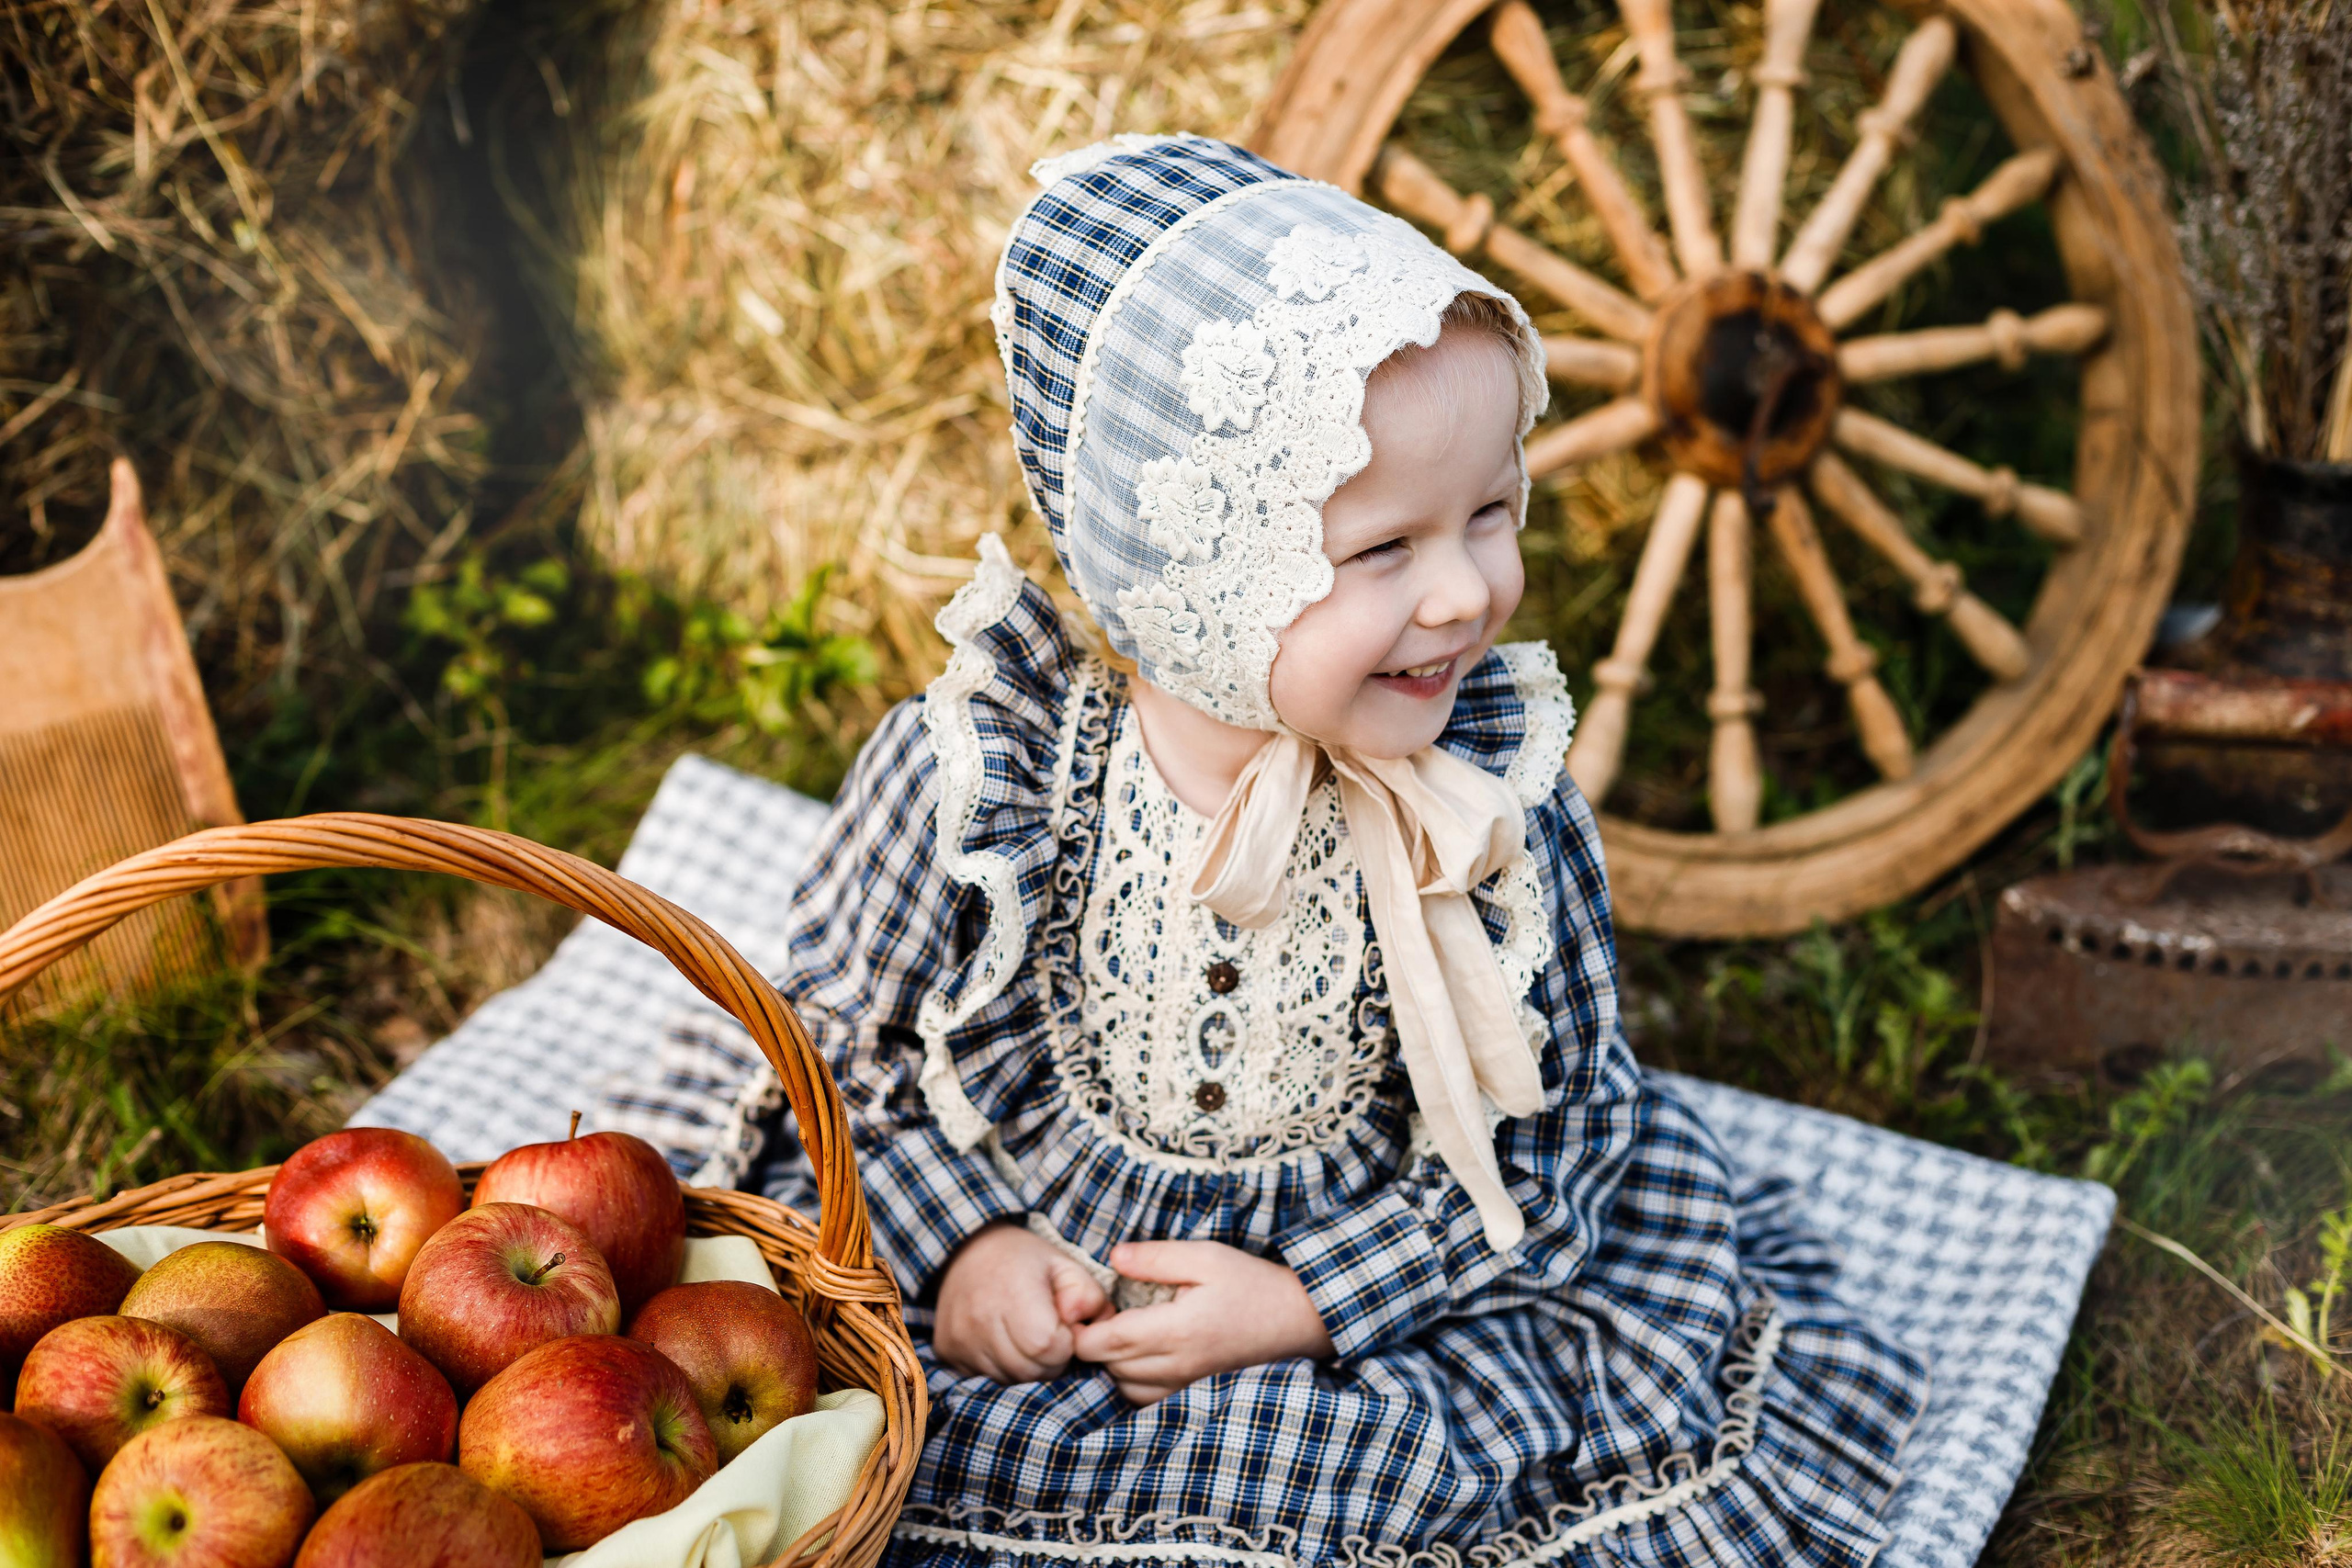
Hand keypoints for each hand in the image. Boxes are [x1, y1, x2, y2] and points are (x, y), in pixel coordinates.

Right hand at [933, 1221, 1111, 1384]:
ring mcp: (961, 1340)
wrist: (967, 1251)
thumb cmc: (1025, 1260)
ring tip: (1025, 1336)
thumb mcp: (1065, 1265)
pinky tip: (1004, 1342)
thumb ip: (1088, 1295)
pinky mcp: (948, 1352)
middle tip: (1047, 1333)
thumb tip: (1083, 1327)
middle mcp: (981, 1320)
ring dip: (1026, 1367)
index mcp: (1014, 1295)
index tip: (1063, 1326)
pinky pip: (986, 1378)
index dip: (1065, 1344)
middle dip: (1049, 1360)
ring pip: (1009, 1379)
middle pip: (1031, 1370)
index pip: (1048, 1347)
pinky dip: (1002, 1368)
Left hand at [1071, 1240, 1334, 1404]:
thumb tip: (1112, 1258)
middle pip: (1109, 1367)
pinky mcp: (1192, 1391)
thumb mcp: (1205, 1256)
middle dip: (1094, 1342)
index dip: (1082, 1330)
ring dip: (1111, 1362)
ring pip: (1123, 1387)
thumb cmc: (1249, 1283)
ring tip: (1119, 1330)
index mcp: (1176, 1330)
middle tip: (1098, 1312)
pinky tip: (1137, 1353)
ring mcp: (1185, 1384)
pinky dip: (1130, 1379)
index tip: (1081, 1307)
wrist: (1294, 1318)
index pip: (1106, 1343)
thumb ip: (1156, 1257)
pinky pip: (1145, 1397)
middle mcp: (1177, 1365)